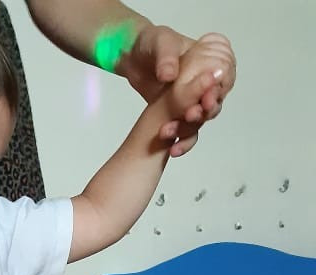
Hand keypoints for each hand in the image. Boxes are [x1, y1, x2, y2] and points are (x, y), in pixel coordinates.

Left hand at [119, 25, 235, 156]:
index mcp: (208, 61)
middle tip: (189, 115)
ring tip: (171, 131)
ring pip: (200, 120)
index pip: (225, 78)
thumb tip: (170, 75)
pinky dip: (181, 141)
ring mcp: (193, 100)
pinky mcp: (179, 115)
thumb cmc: (151, 43)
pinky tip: (173, 149)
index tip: (207, 100)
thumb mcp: (160, 42)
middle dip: (204, 112)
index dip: (218, 90)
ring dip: (189, 129)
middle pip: (214, 102)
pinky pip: (186, 132)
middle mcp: (205, 83)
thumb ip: (166, 57)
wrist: (132, 58)